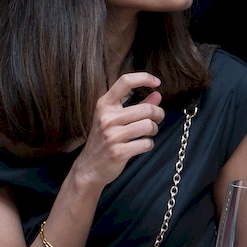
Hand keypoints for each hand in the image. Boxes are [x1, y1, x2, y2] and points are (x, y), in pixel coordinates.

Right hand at [70, 73, 164, 193]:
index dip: (144, 78)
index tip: (156, 82)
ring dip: (153, 130)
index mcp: (104, 105)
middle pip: (146, 109)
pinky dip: (148, 145)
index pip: (125, 81)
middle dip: (157, 114)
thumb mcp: (114, 119)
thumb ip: (137, 106)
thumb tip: (157, 95)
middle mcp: (107, 118)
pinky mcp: (119, 152)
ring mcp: (112, 135)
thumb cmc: (103, 141)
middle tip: (157, 119)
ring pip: (149, 126)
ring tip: (148, 133)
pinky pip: (146, 143)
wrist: (89, 168)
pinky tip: (141, 145)